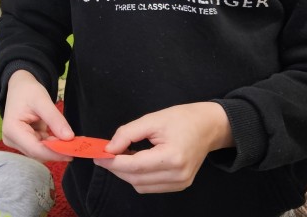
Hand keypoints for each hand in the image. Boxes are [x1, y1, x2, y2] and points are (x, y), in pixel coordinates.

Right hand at [1, 70, 74, 161]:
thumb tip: (69, 138)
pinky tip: (64, 140)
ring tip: (73, 142)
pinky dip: (53, 144)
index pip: (35, 149)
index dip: (54, 153)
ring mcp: (17, 142)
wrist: (19, 87)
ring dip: (56, 148)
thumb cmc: (27, 91)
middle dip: (57, 151)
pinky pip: (41, 147)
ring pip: (40, 152)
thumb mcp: (42, 101)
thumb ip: (55, 119)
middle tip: (77, 147)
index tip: (72, 152)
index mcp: (12, 130)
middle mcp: (12, 139)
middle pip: (37, 153)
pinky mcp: (24, 142)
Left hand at [94, 102, 232, 192]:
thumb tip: (108, 148)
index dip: (113, 162)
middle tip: (104, 155)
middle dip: (116, 168)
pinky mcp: (180, 185)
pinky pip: (150, 186)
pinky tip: (135, 162)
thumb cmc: (182, 119)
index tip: (98, 155)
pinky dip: (138, 176)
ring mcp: (180, 183)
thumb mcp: (152, 119)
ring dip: (126, 173)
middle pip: (136, 178)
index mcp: (173, 157)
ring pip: (141, 185)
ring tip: (122, 155)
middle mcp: (178, 175)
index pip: (135, 165)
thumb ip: (127, 133)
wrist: (208, 127)